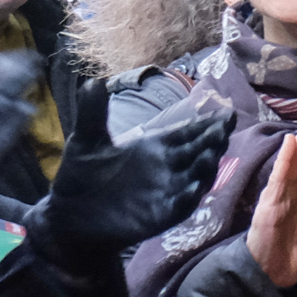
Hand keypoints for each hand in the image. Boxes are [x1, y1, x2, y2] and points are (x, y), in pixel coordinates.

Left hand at [30, 78, 232, 262]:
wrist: (71, 216)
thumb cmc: (82, 177)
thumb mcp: (87, 140)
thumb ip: (93, 113)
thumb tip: (93, 80)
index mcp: (156, 148)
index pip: (188, 133)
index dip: (206, 124)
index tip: (224, 112)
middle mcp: (169, 169)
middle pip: (198, 151)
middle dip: (213, 139)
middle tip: (225, 126)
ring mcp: (168, 192)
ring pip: (196, 177)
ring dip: (206, 166)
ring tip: (211, 153)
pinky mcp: (161, 215)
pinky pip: (180, 206)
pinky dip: (188, 198)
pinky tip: (194, 189)